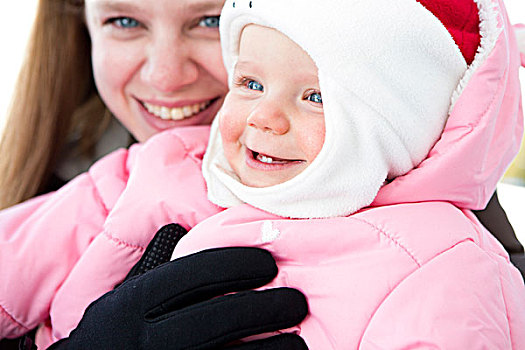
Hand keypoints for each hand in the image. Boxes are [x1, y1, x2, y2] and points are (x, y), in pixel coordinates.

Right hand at [49, 247, 307, 348]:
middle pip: (216, 319)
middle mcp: (145, 339)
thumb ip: (159, 265)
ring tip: (298, 338)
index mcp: (134, 304)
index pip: (192, 275)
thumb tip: (188, 229)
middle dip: (263, 309)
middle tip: (296, 302)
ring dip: (269, 348)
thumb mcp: (129, 294)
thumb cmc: (122, 330)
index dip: (235, 265)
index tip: (270, 263)